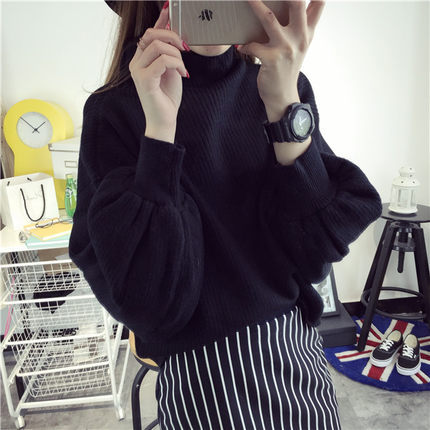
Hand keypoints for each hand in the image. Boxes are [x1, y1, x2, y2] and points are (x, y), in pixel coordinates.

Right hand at [129, 4, 188, 140]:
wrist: (164, 120)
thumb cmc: (167, 98)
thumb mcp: (172, 70)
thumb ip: (170, 54)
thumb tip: (175, 37)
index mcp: (141, 59)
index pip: (149, 33)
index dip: (160, 21)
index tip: (170, 10)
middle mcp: (136, 63)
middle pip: (151, 34)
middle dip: (172, 36)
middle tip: (185, 48)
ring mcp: (138, 71)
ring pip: (158, 45)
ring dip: (176, 54)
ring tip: (183, 68)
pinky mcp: (144, 80)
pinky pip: (163, 60)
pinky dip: (177, 64)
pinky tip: (182, 74)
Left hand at [237, 0, 324, 120]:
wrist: (283, 96)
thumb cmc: (288, 68)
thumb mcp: (301, 45)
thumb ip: (304, 23)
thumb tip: (303, 1)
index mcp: (307, 32)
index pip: (319, 4)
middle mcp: (299, 38)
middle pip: (296, 4)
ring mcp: (286, 48)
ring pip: (269, 18)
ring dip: (255, 5)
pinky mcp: (271, 59)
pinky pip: (253, 45)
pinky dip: (245, 45)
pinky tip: (242, 47)